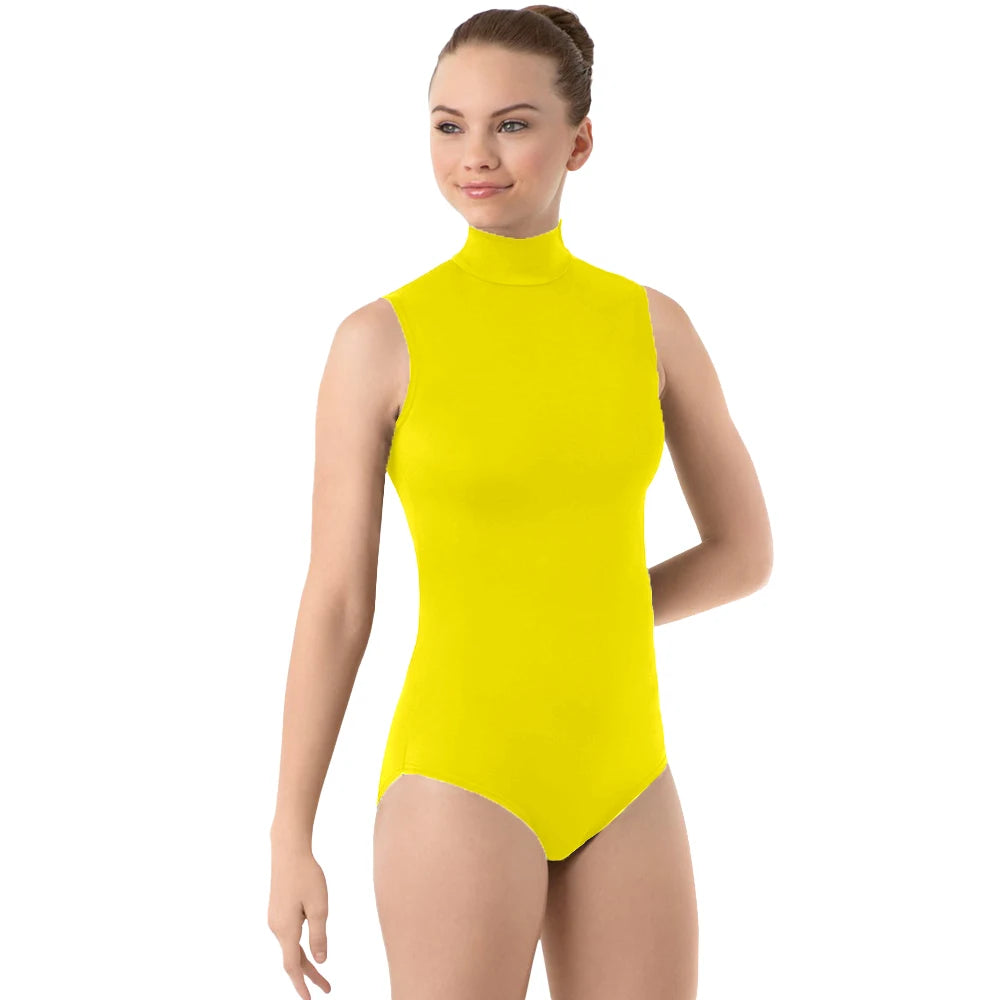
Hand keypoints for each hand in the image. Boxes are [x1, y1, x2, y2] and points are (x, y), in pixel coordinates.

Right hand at [267, 844, 331, 997]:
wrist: (288, 851)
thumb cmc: (306, 876)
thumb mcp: (320, 907)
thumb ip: (319, 937)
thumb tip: (321, 962)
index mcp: (286, 930)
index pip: (292, 967)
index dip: (302, 985)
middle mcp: (276, 928)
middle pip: (292, 960)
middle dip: (309, 976)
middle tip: (327, 988)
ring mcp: (275, 919)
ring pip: (290, 947)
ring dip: (304, 962)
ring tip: (321, 974)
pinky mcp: (277, 911)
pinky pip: (288, 935)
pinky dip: (298, 947)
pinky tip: (309, 946)